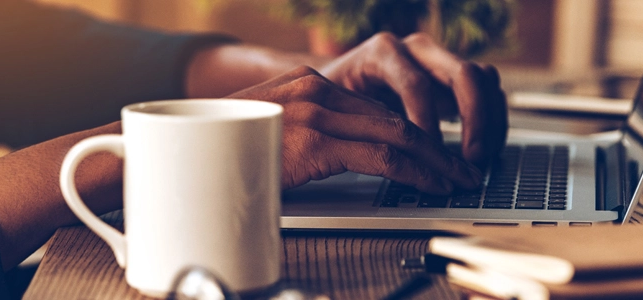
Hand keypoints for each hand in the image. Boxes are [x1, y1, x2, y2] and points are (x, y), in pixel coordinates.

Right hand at [226, 66, 482, 193]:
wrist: (180, 152)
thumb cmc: (225, 151)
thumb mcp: (273, 132)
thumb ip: (311, 134)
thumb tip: (347, 155)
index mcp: (309, 84)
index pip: (377, 110)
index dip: (415, 134)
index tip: (437, 154)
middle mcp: (317, 90)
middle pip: (394, 118)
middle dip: (436, 147)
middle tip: (463, 168)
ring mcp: (316, 113)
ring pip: (396, 134)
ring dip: (435, 161)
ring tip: (458, 179)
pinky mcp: (314, 140)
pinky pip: (380, 156)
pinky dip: (414, 172)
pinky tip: (431, 183)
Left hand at [319, 32, 507, 166]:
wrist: (332, 90)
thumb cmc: (329, 103)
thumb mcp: (332, 109)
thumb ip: (353, 123)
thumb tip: (373, 155)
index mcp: (383, 52)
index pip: (416, 86)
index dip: (427, 125)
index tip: (429, 159)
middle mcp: (417, 50)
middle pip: (463, 74)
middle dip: (474, 120)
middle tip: (471, 158)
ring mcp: (440, 60)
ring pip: (483, 79)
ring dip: (489, 121)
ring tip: (480, 160)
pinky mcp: (455, 77)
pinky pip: (489, 91)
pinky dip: (493, 121)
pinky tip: (485, 152)